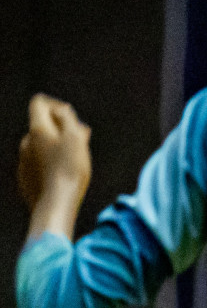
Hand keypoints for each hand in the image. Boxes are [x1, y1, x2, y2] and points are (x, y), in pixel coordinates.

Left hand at [18, 94, 90, 212]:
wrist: (55, 203)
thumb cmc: (69, 169)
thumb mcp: (75, 138)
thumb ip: (68, 119)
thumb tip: (61, 110)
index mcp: (37, 130)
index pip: (38, 103)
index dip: (56, 104)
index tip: (71, 117)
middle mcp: (26, 143)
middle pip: (43, 126)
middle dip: (62, 129)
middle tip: (82, 140)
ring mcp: (23, 161)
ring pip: (41, 146)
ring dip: (57, 147)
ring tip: (76, 159)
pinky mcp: (25, 178)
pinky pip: (38, 164)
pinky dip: (51, 163)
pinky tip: (64, 174)